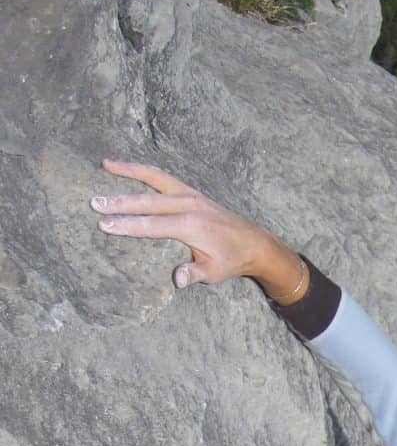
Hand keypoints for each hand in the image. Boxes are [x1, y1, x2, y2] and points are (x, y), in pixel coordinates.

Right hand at [90, 159, 306, 301]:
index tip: (104, 225)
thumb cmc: (231, 260)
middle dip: (119, 202)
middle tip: (94, 202)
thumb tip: (177, 280)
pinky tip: (125, 166)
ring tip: (104, 165)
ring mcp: (190, 194)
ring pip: (154, 178)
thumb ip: (194, 274)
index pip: (152, 225)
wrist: (253, 242)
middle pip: (147, 201)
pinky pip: (162, 176)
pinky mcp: (190, 191)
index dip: (127, 225)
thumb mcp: (214, 272)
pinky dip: (143, 170)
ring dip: (128, 171)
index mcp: (191, 226)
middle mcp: (189, 205)